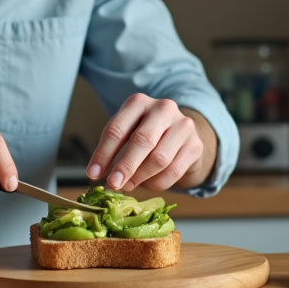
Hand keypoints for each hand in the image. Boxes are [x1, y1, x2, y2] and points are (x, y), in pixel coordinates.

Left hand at [86, 94, 211, 191]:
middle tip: (113, 184)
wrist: (180, 132)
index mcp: (138, 102)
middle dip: (125, 166)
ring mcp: (182, 125)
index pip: (117, 129)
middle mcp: (162, 108)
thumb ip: (114, 150)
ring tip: (129, 185)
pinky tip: (148, 184)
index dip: (104, 153)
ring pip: (159, 159)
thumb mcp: (128, 132)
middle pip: (142, 141)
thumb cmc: (147, 133)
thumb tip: (99, 175)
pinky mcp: (195, 144)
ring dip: (140, 177)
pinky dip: (157, 183)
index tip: (93, 173)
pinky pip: (174, 171)